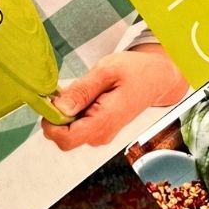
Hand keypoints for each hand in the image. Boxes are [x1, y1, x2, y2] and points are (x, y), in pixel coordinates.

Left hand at [41, 46, 188, 150]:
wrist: (157, 78)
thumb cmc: (137, 71)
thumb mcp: (108, 70)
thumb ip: (82, 90)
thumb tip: (59, 107)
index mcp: (104, 121)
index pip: (65, 139)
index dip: (51, 122)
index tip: (51, 100)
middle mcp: (101, 134)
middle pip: (63, 137)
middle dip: (58, 115)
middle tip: (70, 88)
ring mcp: (101, 134)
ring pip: (69, 131)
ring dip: (68, 111)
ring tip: (85, 88)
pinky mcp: (100, 130)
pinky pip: (78, 126)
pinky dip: (75, 111)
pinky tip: (88, 94)